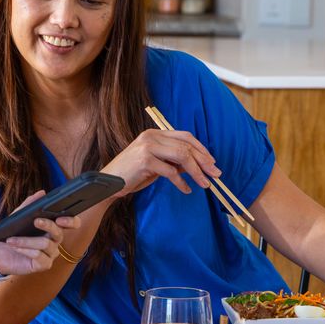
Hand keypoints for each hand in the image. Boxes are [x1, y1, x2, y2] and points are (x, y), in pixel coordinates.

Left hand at [0, 191, 79, 275]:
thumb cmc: (11, 233)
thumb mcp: (18, 216)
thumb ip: (30, 204)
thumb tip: (42, 193)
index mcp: (52, 228)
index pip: (71, 224)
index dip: (71, 221)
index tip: (61, 218)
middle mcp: (54, 241)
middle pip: (59, 233)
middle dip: (48, 225)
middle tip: (36, 221)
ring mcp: (50, 254)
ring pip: (45, 244)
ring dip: (26, 240)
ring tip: (11, 239)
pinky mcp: (44, 265)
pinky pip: (39, 256)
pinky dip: (25, 250)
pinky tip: (15, 247)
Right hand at [102, 128, 220, 196]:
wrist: (109, 183)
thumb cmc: (133, 174)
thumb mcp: (156, 164)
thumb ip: (173, 161)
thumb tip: (196, 166)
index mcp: (155, 133)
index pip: (185, 137)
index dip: (201, 149)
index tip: (212, 163)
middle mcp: (152, 136)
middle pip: (186, 146)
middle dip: (204, 161)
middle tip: (215, 174)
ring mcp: (148, 147)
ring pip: (182, 156)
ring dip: (196, 172)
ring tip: (205, 184)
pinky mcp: (145, 160)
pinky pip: (170, 172)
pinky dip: (181, 182)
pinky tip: (186, 190)